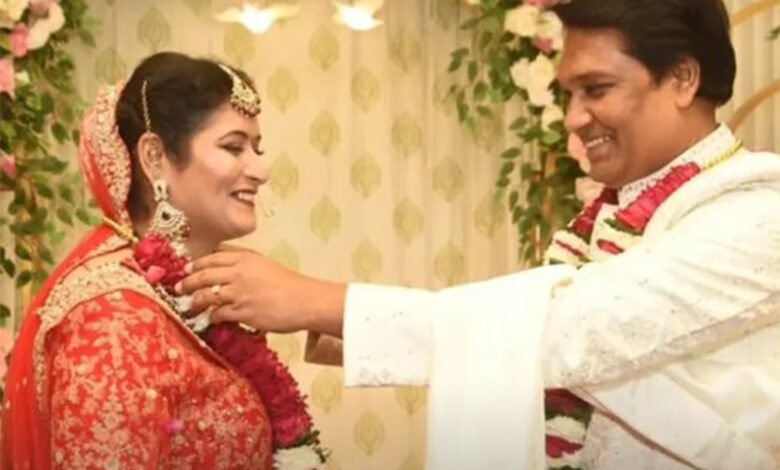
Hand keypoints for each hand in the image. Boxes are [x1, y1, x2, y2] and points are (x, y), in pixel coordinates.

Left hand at [177, 245, 345, 335]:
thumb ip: (245, 261)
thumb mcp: (265, 264)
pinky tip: (209, 319)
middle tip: (179, 288)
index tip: (187, 268)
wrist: (304, 300)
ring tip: (189, 307)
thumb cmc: (289, 284)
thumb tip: (224, 264)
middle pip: (204, 274)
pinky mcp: (242, 312)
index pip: (213, 256)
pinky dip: (211, 317)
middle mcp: (239, 273)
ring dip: (195, 302)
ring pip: (207, 295)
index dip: (197, 263)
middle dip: (188, 282)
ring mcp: (239, 292)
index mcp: (246, 258)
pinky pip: (218, 314)